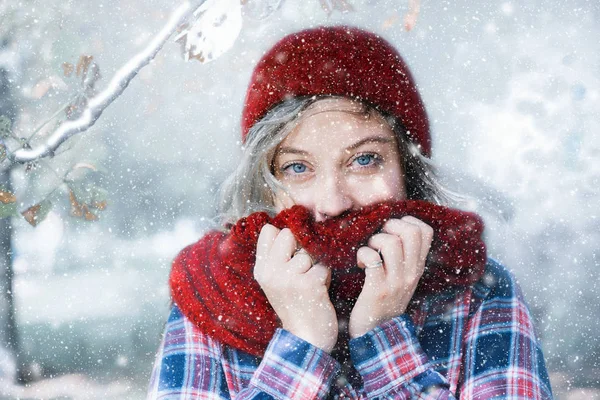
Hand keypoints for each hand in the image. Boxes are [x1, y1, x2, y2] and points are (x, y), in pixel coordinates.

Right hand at [254, 224, 337, 351]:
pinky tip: (319, 291)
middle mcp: (271, 272)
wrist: (305, 337)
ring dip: (315, 266)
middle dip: (301, 249)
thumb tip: (285, 226)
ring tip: (311, 284)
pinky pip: (323, 266)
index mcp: (261, 269)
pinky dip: (326, 277)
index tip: (289, 254)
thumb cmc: (295, 304)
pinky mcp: (309, 284)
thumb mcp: (276, 280)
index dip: (285, 238)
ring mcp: (289, 277)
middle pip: (289, 235)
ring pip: (309, 252)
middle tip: (302, 271)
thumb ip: (277, 255)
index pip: (269, 231)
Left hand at [349, 216, 432, 337]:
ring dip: (374, 240)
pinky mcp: (378, 289)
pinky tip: (360, 263)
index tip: (393, 229)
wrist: (377, 333)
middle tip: (379, 237)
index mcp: (417, 267)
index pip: (426, 232)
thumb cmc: (385, 300)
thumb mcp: (402, 278)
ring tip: (369, 251)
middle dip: (390, 226)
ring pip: (390, 242)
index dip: (408, 222)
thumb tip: (393, 228)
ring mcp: (396, 281)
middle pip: (410, 232)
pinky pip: (371, 258)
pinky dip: (362, 254)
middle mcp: (411, 273)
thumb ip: (403, 256)